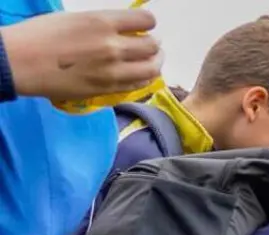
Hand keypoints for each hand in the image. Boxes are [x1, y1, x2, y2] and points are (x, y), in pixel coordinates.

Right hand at [2, 10, 161, 102]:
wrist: (20, 62)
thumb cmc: (41, 34)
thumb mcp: (76, 19)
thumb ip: (103, 25)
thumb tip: (122, 31)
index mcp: (103, 22)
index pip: (146, 20)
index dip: (148, 23)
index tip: (144, 27)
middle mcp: (113, 46)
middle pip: (152, 46)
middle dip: (154, 45)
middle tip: (150, 46)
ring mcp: (112, 71)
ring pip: (151, 69)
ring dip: (155, 63)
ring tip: (151, 62)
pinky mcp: (107, 89)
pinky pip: (137, 85)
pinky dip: (143, 79)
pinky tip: (139, 75)